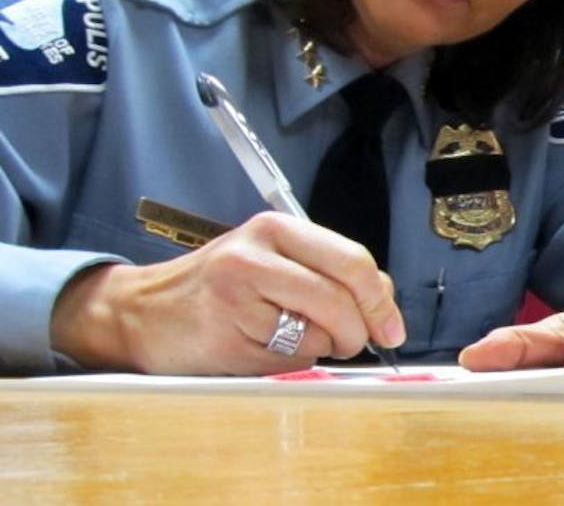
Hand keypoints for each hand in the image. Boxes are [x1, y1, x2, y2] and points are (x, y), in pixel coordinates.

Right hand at [49, 211, 404, 374]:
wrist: (142, 310)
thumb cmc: (219, 285)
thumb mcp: (275, 258)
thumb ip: (329, 271)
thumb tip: (385, 301)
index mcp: (276, 229)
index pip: (351, 261)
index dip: (381, 300)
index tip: (393, 328)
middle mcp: (254, 257)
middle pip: (339, 301)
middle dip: (357, 332)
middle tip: (353, 343)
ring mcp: (235, 299)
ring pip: (316, 336)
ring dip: (319, 348)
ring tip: (288, 334)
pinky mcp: (224, 340)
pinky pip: (285, 362)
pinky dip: (287, 362)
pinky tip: (260, 346)